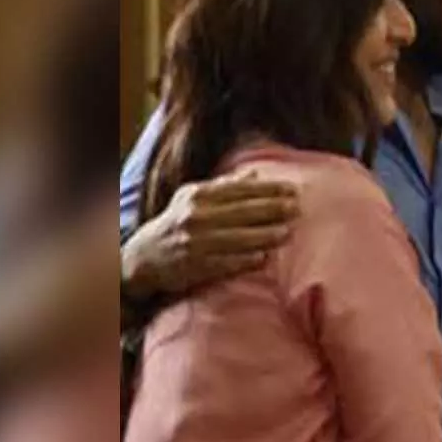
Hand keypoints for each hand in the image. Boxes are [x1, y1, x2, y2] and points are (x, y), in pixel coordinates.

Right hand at [122, 170, 298, 300]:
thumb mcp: (193, 198)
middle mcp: (196, 217)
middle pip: (243, 212)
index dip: (269, 189)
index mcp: (198, 196)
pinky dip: (246, 260)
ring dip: (265, 235)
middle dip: (273, 209)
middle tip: (297, 209)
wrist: (145, 257)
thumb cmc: (177, 223)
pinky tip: (264, 258)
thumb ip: (224, 187)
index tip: (293, 189)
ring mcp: (196, 243)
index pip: (240, 190)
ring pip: (238, 238)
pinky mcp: (196, 266)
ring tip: (288, 232)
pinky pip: (226, 263)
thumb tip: (255, 174)